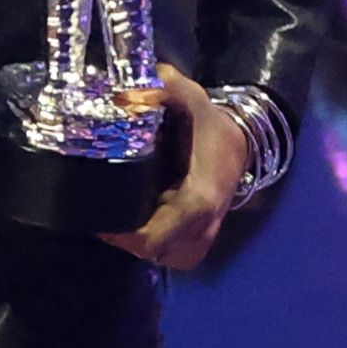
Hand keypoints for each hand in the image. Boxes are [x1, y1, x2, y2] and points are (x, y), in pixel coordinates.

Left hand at [102, 61, 248, 270]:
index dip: (126, 235)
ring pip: (164, 256)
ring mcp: (206, 235)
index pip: (157, 236)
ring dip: (138, 244)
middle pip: (154, 252)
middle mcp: (205, 225)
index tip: (102, 222)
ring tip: (117, 222)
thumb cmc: (213, 126)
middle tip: (103, 218)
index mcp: (200, 199)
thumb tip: (125, 93)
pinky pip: (172, 253)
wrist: (244, 142)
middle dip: (125, 240)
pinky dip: (153, 244)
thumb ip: (165, 90)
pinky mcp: (203, 237)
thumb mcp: (193, 100)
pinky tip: (138, 223)